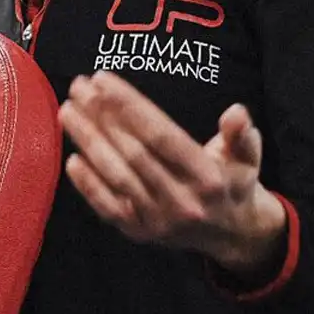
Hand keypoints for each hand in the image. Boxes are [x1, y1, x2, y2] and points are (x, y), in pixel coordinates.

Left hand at [59, 71, 286, 275]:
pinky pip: (107, 207)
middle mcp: (182, 201)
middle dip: (101, 116)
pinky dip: (87, 185)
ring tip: (67, 110)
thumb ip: (241, 135)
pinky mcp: (139, 233)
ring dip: (88, 142)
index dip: (129, 106)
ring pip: (116, 176)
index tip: (102, 78)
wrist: (232, 235)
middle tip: (78, 86)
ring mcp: (158, 220)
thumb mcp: (246, 156)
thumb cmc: (232, 181)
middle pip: (133, 152)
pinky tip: (70, 157)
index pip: (161, 136)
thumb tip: (237, 112)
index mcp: (208, 178)